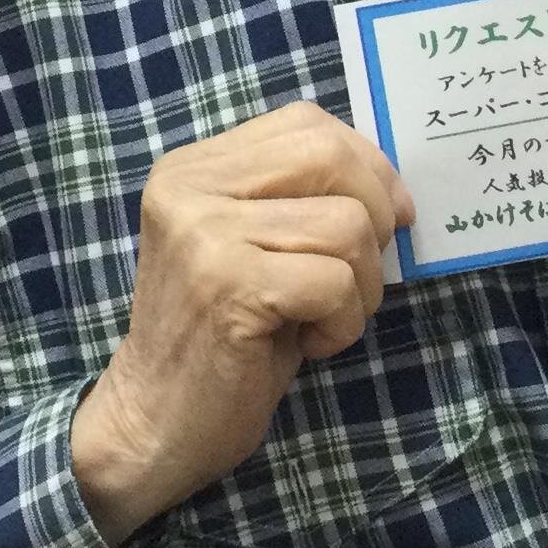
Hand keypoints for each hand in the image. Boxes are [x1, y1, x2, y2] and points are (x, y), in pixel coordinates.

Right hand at [69, 106, 412, 543]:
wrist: (154, 424)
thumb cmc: (221, 340)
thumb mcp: (253, 247)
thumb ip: (296, 199)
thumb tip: (394, 187)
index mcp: (192, 168)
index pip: (306, 123)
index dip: (367, 164)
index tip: (388, 218)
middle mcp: (189, 187)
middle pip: (330, 156)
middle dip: (377, 214)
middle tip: (360, 274)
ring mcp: (204, 234)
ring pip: (347, 224)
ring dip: (361, 286)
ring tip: (322, 320)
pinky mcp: (228, 285)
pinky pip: (336, 282)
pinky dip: (344, 323)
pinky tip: (308, 345)